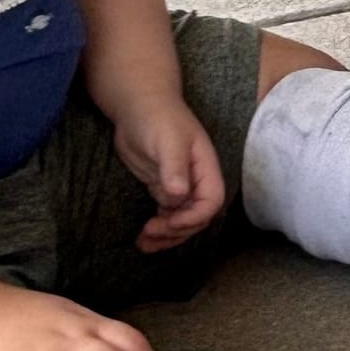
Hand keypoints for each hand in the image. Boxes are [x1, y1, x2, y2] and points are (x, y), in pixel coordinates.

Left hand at [111, 95, 225, 251]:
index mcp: (206, 169)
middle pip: (196, 217)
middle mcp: (196, 181)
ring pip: (180, 220)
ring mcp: (179, 186)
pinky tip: (143, 237)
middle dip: (176, 230)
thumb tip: (179, 195)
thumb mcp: (168, 140)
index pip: (211, 202)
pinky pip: (166, 215)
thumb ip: (175, 167)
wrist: (138, 106)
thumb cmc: (158, 117)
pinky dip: (157, 229)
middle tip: (149, 233)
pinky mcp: (162, 188)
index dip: (193, 217)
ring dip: (165, 236)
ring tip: (143, 245)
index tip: (169, 222)